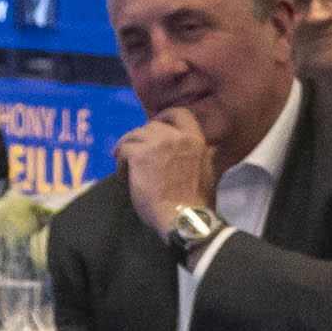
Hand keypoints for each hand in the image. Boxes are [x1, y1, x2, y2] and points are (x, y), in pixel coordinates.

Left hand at [115, 108, 221, 228]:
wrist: (183, 217)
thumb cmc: (196, 201)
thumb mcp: (208, 172)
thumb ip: (203, 156)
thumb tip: (210, 150)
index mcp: (195, 139)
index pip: (179, 113)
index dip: (164, 117)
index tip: (154, 127)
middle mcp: (176, 136)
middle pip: (151, 126)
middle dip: (142, 138)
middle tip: (136, 153)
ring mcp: (156, 144)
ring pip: (134, 135)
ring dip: (127, 148)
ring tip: (125, 164)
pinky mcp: (139, 155)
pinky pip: (123, 149)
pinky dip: (120, 161)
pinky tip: (122, 175)